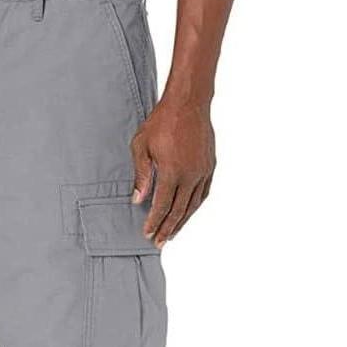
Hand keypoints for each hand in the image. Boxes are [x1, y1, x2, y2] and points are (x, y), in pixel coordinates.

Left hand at [131, 99, 215, 247]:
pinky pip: (203, 193)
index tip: (147, 234)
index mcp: (172, 173)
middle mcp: (190, 176)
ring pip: (193, 205)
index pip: (162, 206)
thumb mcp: (141, 147)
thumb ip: (141, 175)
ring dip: (182, 221)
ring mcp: (203, 172)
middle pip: (179, 211)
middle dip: (167, 228)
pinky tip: (188, 212)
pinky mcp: (210, 166)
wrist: (188, 103)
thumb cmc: (161, 122)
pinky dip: (195, 206)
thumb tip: (137, 200)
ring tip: (172, 233)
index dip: (154, 222)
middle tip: (159, 242)